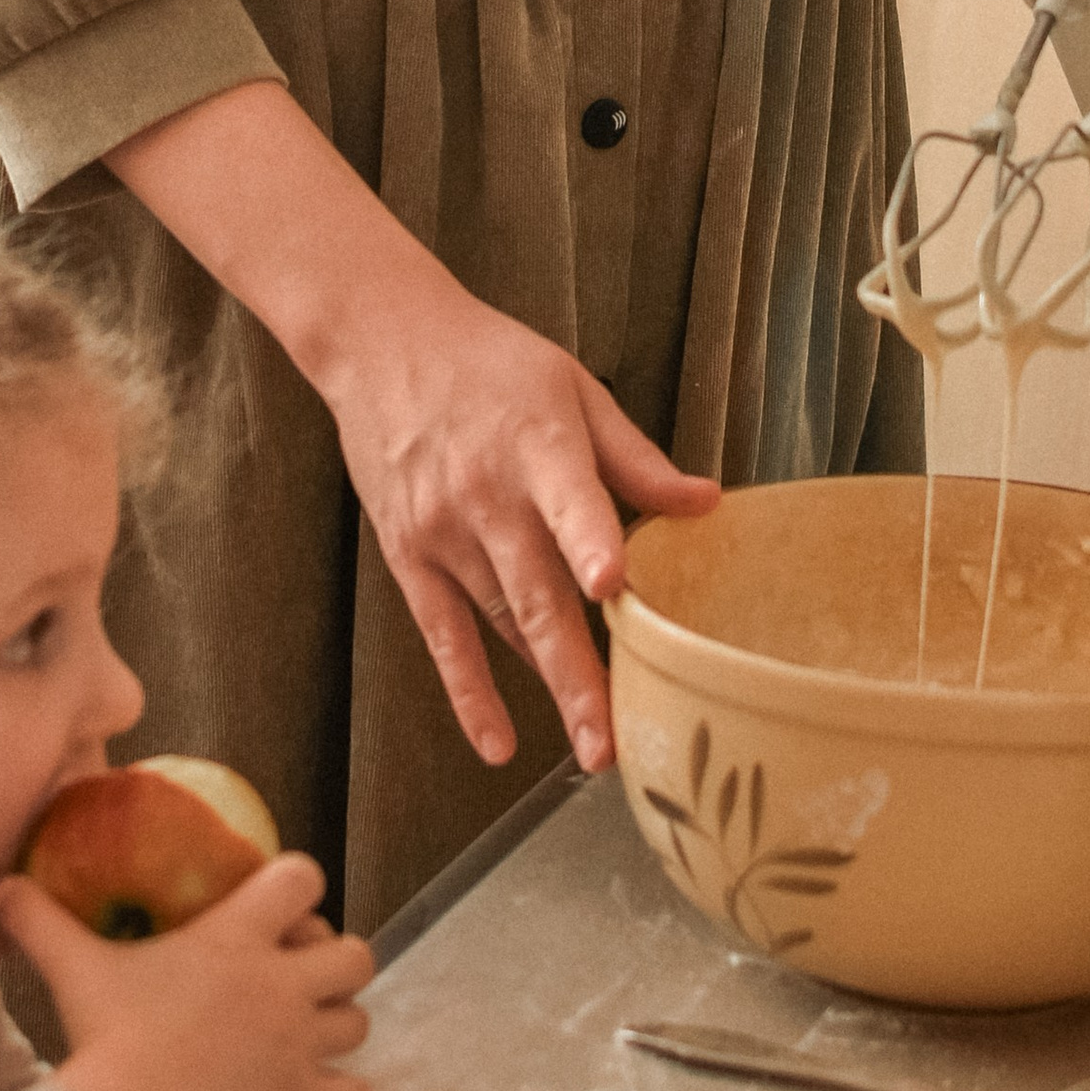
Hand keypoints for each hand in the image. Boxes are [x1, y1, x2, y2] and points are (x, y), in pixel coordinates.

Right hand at [0, 852, 373, 1090]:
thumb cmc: (107, 1034)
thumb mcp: (73, 966)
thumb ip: (40, 921)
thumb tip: (2, 886)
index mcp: (237, 937)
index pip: (303, 877)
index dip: (302, 887)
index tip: (281, 909)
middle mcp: (281, 984)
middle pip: (356, 953)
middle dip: (338, 962)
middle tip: (301, 978)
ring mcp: (299, 1044)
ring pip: (360, 1022)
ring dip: (338, 1026)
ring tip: (306, 1035)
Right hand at [108, 81, 717, 784]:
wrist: (382, 344)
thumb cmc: (492, 365)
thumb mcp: (574, 390)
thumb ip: (636, 459)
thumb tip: (707, 505)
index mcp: (539, 444)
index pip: (569, 497)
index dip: (590, 540)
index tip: (611, 585)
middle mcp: (487, 494)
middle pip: (536, 592)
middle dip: (575, 670)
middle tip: (609, 739)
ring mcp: (442, 530)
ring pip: (500, 621)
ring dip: (544, 684)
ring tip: (591, 746)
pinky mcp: (409, 553)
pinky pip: (441, 634)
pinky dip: (468, 691)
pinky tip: (497, 743)